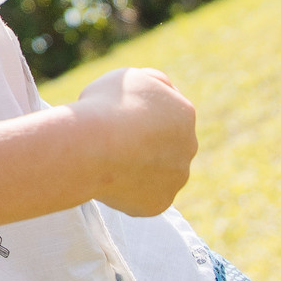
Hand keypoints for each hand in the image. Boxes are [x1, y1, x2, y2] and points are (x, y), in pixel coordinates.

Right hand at [69, 67, 197, 215]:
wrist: (91, 147)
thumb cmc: (105, 106)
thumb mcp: (129, 77)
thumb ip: (152, 84)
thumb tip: (163, 92)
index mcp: (184, 114)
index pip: (167, 116)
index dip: (139, 118)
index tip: (117, 119)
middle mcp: (188, 147)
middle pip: (167, 147)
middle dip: (146, 146)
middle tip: (113, 144)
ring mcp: (176, 179)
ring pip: (158, 174)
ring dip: (139, 170)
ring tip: (108, 162)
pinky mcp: (159, 204)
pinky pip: (143, 197)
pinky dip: (129, 192)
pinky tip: (109, 180)